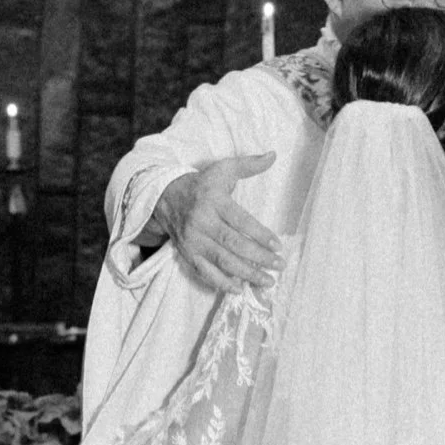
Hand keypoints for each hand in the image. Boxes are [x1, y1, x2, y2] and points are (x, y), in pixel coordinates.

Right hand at [154, 154, 280, 293]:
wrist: (165, 196)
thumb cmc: (202, 184)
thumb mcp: (222, 170)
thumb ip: (249, 164)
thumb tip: (273, 155)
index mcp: (213, 200)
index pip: (240, 221)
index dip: (260, 235)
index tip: (278, 246)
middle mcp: (202, 221)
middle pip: (233, 244)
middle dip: (258, 258)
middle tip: (279, 266)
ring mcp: (193, 240)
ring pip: (222, 261)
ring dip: (246, 274)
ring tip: (267, 281)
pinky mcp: (188, 254)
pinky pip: (205, 273)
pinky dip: (222, 283)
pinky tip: (239, 289)